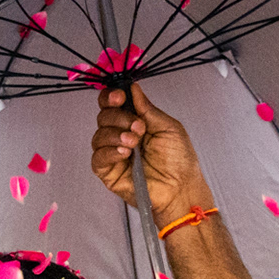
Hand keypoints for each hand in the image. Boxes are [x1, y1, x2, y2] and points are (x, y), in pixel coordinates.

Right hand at [92, 83, 213, 227]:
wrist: (180, 189)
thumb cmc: (179, 162)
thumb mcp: (168, 127)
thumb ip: (147, 108)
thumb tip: (133, 89)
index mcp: (135, 122)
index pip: (113, 104)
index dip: (112, 97)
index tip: (120, 95)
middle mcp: (122, 136)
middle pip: (104, 116)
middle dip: (119, 117)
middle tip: (138, 127)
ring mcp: (114, 154)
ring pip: (99, 135)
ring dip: (116, 134)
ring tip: (134, 143)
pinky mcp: (109, 172)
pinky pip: (98, 157)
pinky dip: (109, 151)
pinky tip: (124, 153)